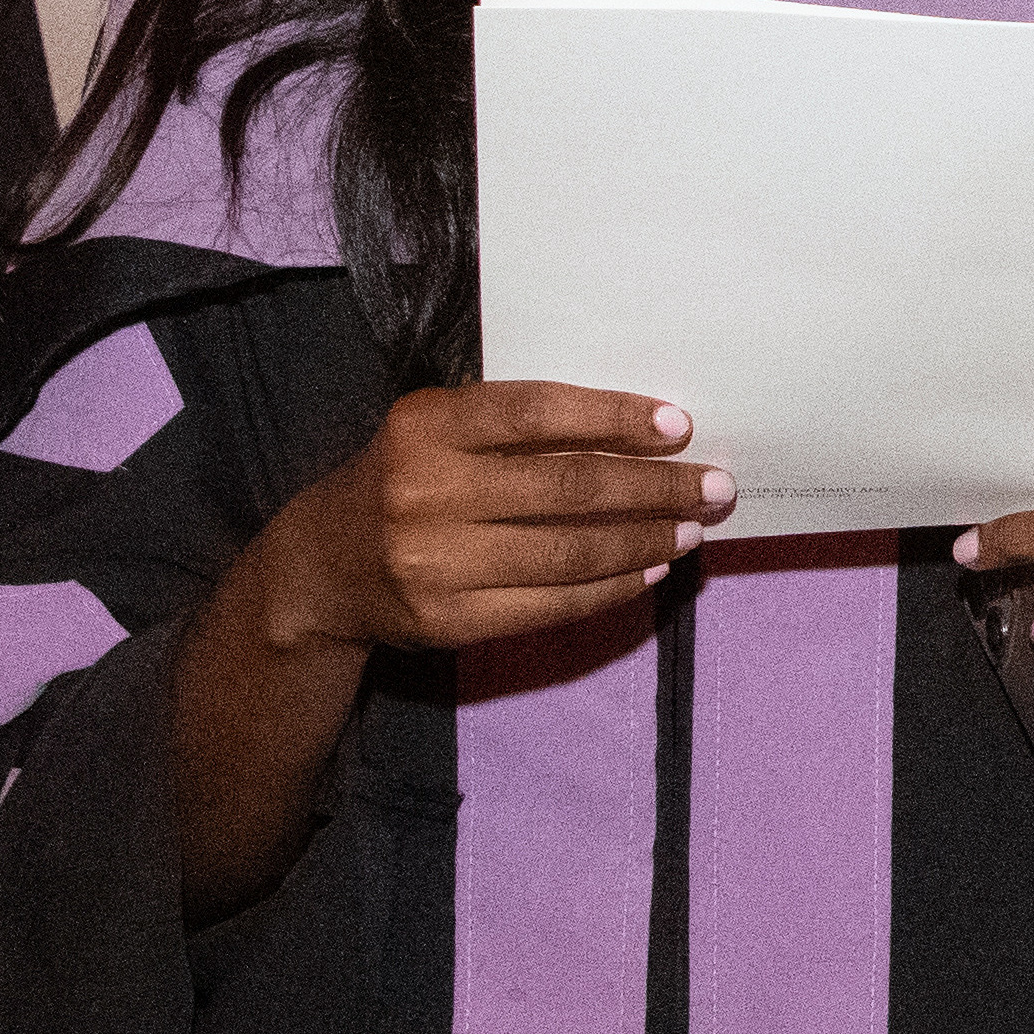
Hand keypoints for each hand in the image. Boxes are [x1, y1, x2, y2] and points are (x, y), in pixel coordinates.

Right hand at [241, 382, 726, 657]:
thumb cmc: (401, 481)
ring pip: (568, 553)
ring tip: (690, 530)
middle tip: (714, 486)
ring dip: (644, 541)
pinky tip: (647, 571)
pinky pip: (550, 605)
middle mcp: (428, 491)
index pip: (536, 413)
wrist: (320, 568)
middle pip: (567, 488)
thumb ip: (509, 426)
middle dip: (654, 488)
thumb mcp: (433, 430)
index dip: (612, 417)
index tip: (677, 426)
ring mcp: (437, 563)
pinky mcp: (450, 620)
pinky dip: (609, 588)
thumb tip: (634, 432)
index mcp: (426, 426)